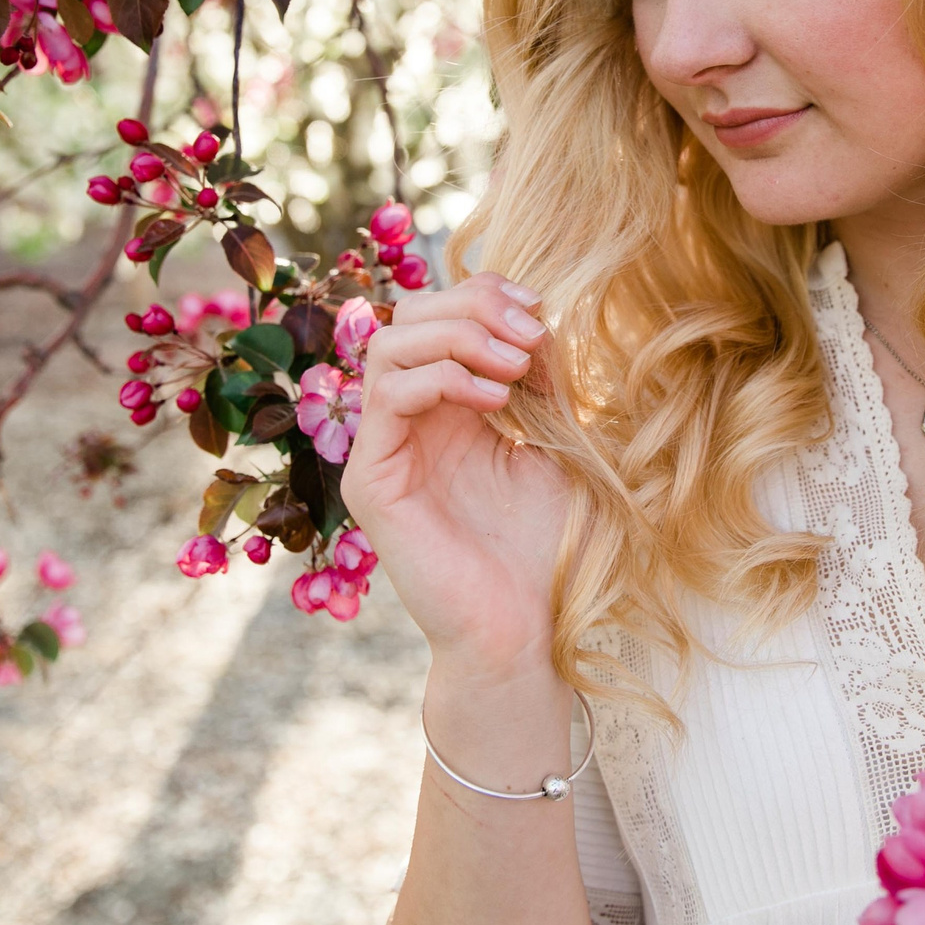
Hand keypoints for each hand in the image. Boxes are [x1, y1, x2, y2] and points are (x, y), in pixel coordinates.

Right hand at [342, 272, 573, 678]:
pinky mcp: (371, 481)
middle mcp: (408, 421)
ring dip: (459, 337)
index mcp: (448, 406)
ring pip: (389, 345)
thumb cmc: (546, 548)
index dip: (486, 294)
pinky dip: (443, 378)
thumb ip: (541, 381)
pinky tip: (497, 402)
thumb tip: (535, 318)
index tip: (540, 311)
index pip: (440, 313)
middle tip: (529, 336)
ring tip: (515, 367)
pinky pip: (387, 396)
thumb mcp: (553, 444)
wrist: (528, 629)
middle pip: (408, 316)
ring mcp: (384, 449)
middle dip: (473, 307)